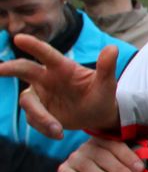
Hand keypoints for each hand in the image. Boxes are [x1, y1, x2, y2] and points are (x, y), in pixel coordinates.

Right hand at [0, 36, 121, 137]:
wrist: (98, 115)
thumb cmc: (102, 94)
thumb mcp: (107, 83)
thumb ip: (106, 67)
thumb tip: (113, 48)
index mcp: (62, 67)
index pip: (46, 54)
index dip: (33, 46)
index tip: (18, 38)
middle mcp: (47, 78)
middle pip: (24, 70)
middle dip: (10, 69)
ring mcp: (41, 94)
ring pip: (28, 102)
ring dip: (40, 116)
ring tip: (57, 129)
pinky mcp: (39, 110)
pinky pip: (33, 118)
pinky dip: (44, 127)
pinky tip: (58, 133)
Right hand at [58, 137, 144, 171]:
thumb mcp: (118, 165)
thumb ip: (130, 164)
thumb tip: (147, 170)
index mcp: (104, 142)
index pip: (116, 146)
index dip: (128, 157)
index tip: (140, 169)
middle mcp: (88, 147)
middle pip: (104, 156)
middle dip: (120, 170)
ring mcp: (75, 158)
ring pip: (88, 165)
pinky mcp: (64, 170)